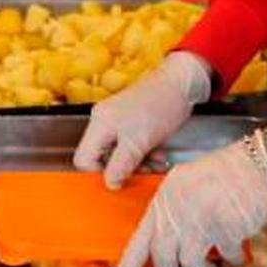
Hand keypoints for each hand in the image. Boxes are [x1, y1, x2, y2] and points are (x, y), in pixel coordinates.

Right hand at [73, 52, 212, 187]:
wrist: (183, 83)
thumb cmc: (161, 105)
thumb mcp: (139, 143)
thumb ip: (121, 165)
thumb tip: (110, 183)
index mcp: (100, 124)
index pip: (84, 158)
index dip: (98, 173)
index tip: (118, 180)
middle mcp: (104, 121)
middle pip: (102, 157)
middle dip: (123, 169)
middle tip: (142, 173)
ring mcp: (118, 121)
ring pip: (119, 153)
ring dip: (138, 163)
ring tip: (155, 163)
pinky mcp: (133, 121)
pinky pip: (131, 145)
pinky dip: (144, 153)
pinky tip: (158, 154)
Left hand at [116, 138, 266, 266]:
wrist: (262, 163)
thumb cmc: (232, 169)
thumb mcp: (190, 181)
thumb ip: (176, 207)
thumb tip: (171, 235)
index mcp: (167, 196)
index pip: (142, 234)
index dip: (131, 259)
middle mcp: (178, 210)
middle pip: (162, 257)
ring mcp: (200, 222)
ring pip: (190, 265)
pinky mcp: (224, 232)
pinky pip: (224, 258)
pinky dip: (231, 261)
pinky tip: (236, 254)